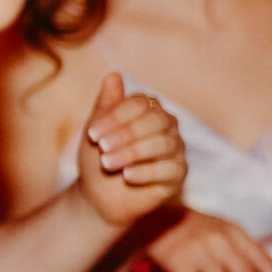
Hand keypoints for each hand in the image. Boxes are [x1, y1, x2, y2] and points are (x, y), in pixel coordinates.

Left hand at [75, 72, 186, 227]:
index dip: (116, 117)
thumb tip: (113, 74)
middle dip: (126, 134)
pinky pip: (171, 168)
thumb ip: (106, 105)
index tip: (92, 134)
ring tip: (108, 164)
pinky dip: (147, 172)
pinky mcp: (179, 173)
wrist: (99, 197)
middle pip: (156, 121)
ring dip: (132, 153)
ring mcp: (175, 149)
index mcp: (148, 110)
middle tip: (102, 148)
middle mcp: (167, 126)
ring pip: (164, 143)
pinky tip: (127, 176)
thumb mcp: (96, 131)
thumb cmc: (98, 159)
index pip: (141, 103)